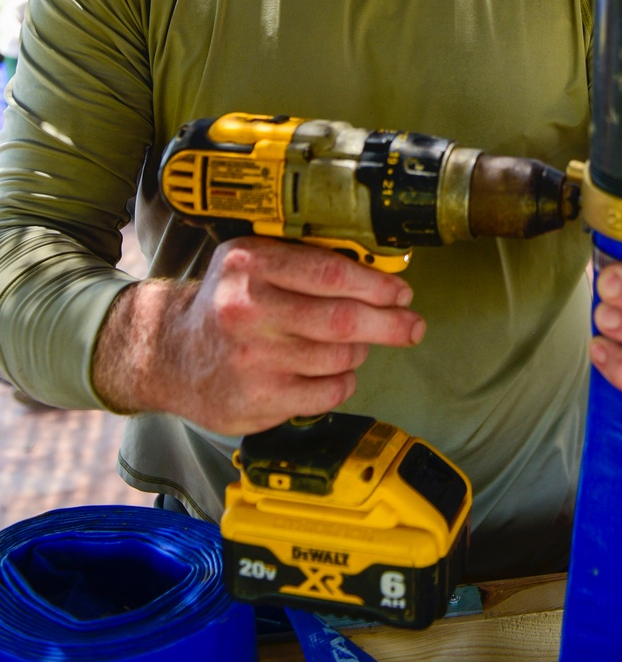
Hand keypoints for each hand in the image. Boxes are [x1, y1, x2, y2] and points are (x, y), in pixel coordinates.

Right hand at [92, 237, 424, 433]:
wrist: (169, 354)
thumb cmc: (225, 302)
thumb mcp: (251, 261)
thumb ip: (303, 259)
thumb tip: (378, 270)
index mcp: (249, 265)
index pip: (330, 274)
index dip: (377, 285)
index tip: (401, 292)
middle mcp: (246, 311)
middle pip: (342, 320)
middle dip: (389, 323)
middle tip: (412, 324)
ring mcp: (251, 360)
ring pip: (340, 357)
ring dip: (360, 351)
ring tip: (356, 344)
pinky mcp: (257, 401)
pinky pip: (326, 392)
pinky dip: (342, 382)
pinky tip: (333, 372)